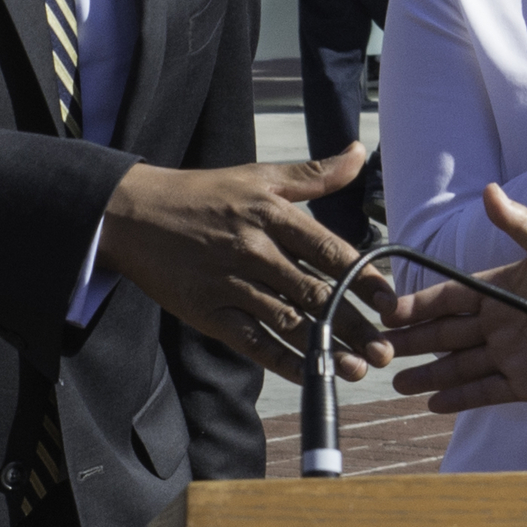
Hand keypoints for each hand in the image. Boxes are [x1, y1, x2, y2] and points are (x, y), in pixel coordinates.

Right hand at [97, 143, 397, 382]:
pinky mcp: (208, 312)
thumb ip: (314, 174)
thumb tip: (357, 152)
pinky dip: (282, 362)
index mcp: (273, 216)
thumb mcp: (260, 176)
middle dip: (356, 325)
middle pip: (317, 295)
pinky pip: (252, 343)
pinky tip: (310, 375)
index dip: (365, 281)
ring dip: (327, 349)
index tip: (391, 303)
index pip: (331, 252)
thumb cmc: (204, 193)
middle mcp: (256, 251)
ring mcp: (231, 285)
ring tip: (360, 368)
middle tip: (387, 349)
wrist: (134, 215)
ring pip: (289, 324)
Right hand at [388, 185, 526, 411]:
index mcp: (503, 289)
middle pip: (447, 333)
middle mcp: (501, 323)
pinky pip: (486, 393)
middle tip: (378, 347)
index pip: (451, 297)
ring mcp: (512, 355)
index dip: (419, 304)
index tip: (387, 310)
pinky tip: (432, 404)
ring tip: (396, 381)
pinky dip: (459, 399)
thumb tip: (489, 191)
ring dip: (429, 374)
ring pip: (459, 366)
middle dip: (413, 340)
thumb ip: (521, 224)